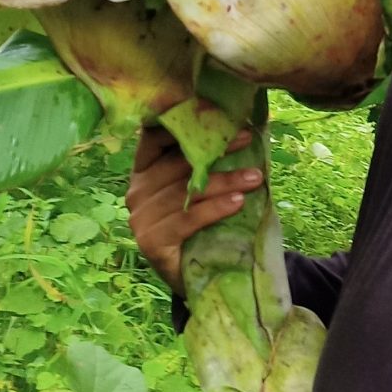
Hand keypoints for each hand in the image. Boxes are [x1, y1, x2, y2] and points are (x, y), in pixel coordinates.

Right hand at [126, 122, 261, 290]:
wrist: (196, 278)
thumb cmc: (201, 227)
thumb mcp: (200, 190)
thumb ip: (203, 164)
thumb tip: (240, 128)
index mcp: (143, 172)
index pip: (155, 139)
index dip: (184, 123)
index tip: (216, 112)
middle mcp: (136, 192)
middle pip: (177, 165)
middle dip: (215, 150)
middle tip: (248, 139)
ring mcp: (141, 219)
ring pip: (186, 193)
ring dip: (225, 182)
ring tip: (255, 177)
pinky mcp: (152, 242)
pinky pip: (187, 219)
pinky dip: (215, 210)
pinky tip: (238, 203)